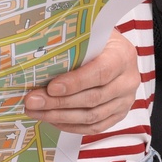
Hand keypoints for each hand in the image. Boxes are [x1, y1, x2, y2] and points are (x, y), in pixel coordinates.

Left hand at [23, 27, 139, 134]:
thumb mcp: (89, 34)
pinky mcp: (119, 114)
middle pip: (93, 97)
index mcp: (123, 55)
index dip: (75, 82)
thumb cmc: (97, 40)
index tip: (51, 88)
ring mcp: (125, 100)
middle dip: (59, 102)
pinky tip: (52, 119)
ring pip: (92, 116)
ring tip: (36, 111)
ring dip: (60, 116)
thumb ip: (72, 44)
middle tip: (33, 101)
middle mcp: (128, 80)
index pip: (101, 72)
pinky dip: (71, 126)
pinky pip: (95, 127)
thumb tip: (38, 56)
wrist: (113, 50)